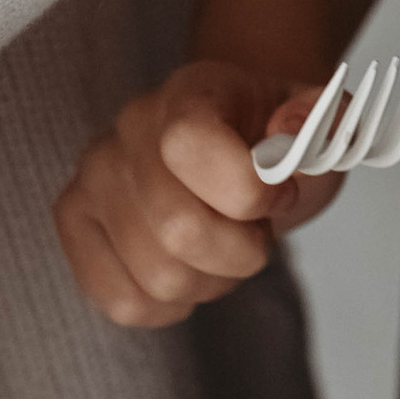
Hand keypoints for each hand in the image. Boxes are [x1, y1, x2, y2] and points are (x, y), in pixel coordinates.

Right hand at [53, 58, 345, 330]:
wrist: (239, 145)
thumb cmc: (272, 142)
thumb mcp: (318, 124)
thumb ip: (323, 120)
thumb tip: (293, 126)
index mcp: (190, 93)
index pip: (189, 145)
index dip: (247, 191)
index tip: (279, 194)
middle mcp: (129, 130)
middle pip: (178, 229)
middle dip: (242, 250)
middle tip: (256, 231)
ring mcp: (93, 178)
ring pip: (157, 277)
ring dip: (212, 279)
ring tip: (223, 245)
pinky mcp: (75, 225)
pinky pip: (123, 302)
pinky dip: (172, 305)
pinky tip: (190, 270)